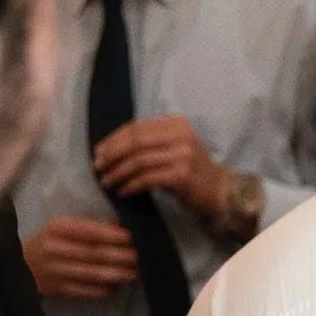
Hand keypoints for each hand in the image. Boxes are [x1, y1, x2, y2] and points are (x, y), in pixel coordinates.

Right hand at [23, 215, 140, 300]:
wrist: (20, 264)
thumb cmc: (50, 241)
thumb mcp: (64, 227)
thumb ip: (91, 226)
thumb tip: (124, 226)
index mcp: (58, 228)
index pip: (91, 232)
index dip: (115, 236)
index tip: (135, 237)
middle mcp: (55, 249)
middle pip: (96, 254)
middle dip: (123, 256)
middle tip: (144, 256)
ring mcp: (56, 271)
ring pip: (95, 274)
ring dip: (120, 274)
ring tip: (138, 272)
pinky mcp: (59, 289)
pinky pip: (89, 291)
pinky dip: (108, 288)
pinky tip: (120, 284)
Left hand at [90, 114, 232, 223]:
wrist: (218, 189)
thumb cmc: (189, 169)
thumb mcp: (172, 147)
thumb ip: (148, 142)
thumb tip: (108, 148)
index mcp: (176, 124)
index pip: (137, 127)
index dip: (113, 140)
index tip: (98, 152)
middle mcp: (181, 135)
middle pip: (135, 142)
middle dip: (112, 155)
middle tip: (97, 168)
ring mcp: (183, 155)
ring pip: (138, 161)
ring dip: (118, 173)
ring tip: (106, 183)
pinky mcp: (181, 175)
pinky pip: (147, 179)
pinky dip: (131, 186)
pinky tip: (123, 192)